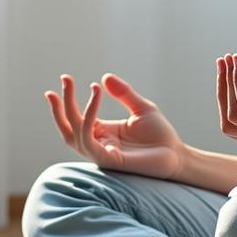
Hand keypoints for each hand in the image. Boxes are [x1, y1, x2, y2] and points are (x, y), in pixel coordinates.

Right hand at [45, 72, 186, 179]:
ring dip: (72, 108)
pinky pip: (89, 139)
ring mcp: (101, 153)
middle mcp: (98, 143)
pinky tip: (96, 96)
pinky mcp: (108, 159)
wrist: (176, 155)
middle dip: (60, 105)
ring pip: (74, 134)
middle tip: (64, 79)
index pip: (76, 118)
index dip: (67, 100)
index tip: (65, 78)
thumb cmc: (159, 135)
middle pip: (68, 127)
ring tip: (84, 85)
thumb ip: (123, 94)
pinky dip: (89, 117)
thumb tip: (104, 77)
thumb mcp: (140, 108)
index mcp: (103, 132)